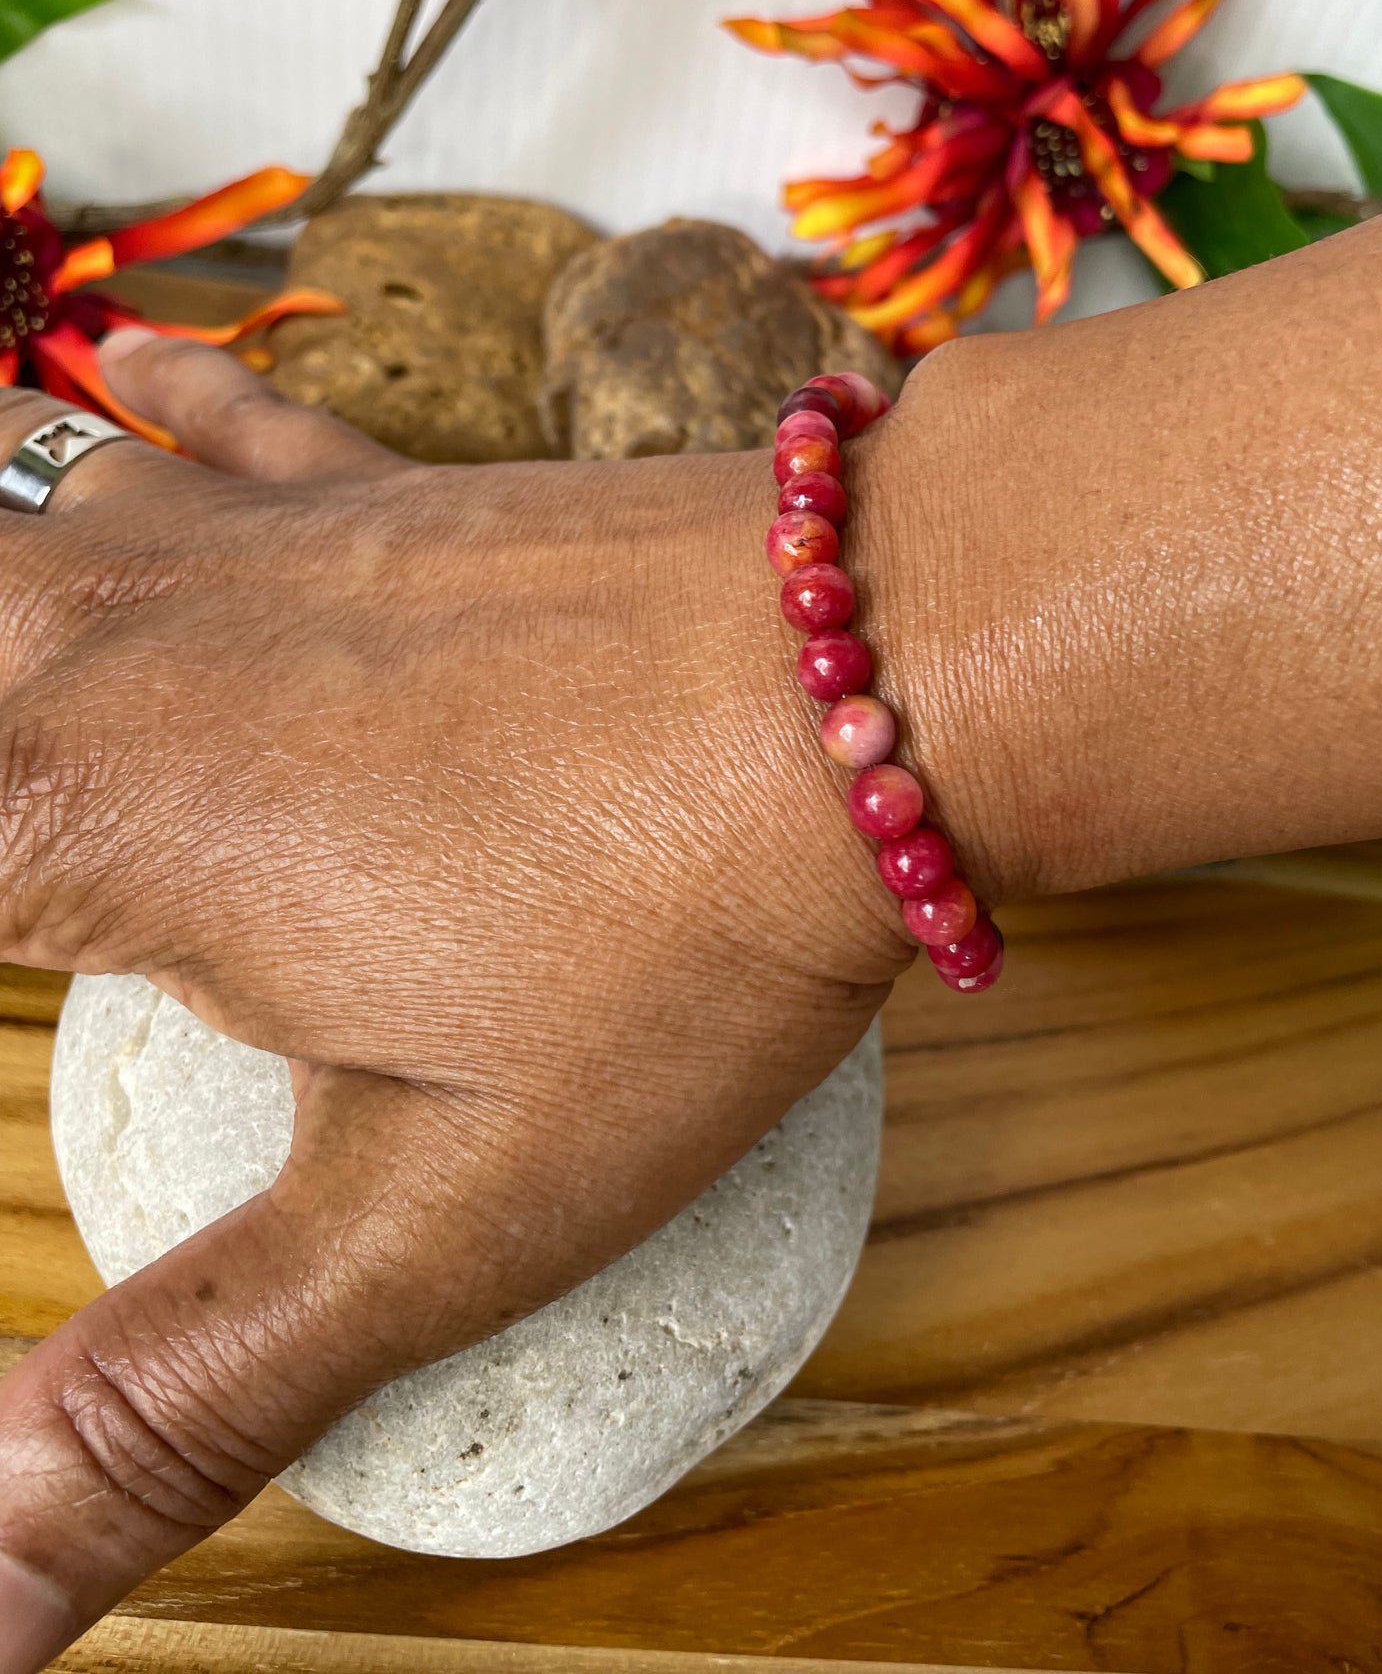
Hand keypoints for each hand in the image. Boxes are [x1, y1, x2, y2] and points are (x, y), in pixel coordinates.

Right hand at [0, 336, 910, 1669]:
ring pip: (17, 527)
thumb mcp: (429, 1219)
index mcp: (77, 812)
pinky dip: (138, 423)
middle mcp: (117, 641)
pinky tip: (108, 394)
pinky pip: (206, 427)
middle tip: (37, 887)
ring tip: (37, 722)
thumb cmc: (674, 935)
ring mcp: (249, 542)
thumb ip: (181, 1401)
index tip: (32, 998)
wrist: (882, 661)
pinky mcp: (380, 497)